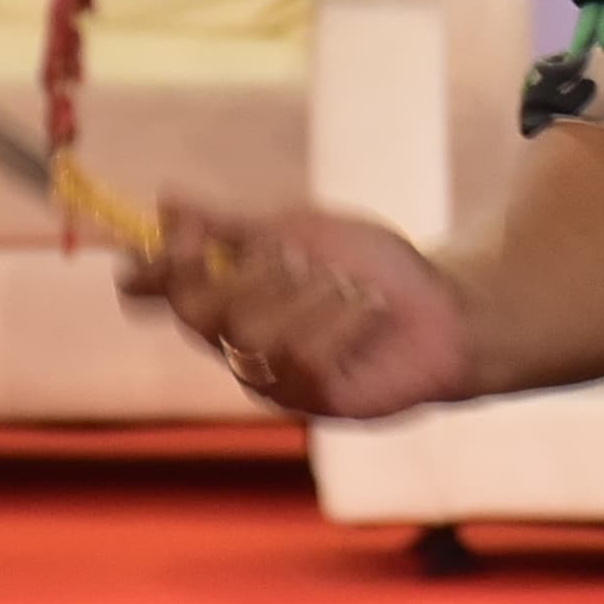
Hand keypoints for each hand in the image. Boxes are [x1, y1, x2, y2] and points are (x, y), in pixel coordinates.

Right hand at [122, 201, 477, 420]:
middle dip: (247, 274)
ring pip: (251, 334)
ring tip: (348, 284)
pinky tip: (368, 308)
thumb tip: (167, 200)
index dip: (158, 267)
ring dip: (306, 295)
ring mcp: (273, 379)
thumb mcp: (302, 231)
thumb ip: (235, 227)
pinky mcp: (312, 402)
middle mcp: (238, 344)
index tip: (185, 232)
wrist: (445, 307)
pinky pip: (302, 358)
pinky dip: (339, 321)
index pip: (165, 293)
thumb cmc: (372, 267)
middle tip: (294, 252)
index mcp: (229, 298)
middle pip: (196, 313)